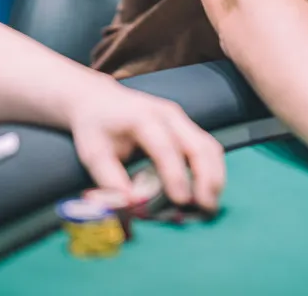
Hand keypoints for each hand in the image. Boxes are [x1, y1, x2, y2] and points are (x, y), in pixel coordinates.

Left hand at [67, 84, 225, 211]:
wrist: (100, 99)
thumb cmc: (95, 127)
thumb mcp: (92, 152)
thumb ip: (109, 178)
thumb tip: (132, 204)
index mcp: (142, 117)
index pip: (165, 147)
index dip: (175, 175)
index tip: (181, 201)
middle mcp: (168, 115)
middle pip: (198, 145)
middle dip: (207, 178)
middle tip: (207, 208)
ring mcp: (181, 119)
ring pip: (209, 146)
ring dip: (215, 176)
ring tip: (211, 204)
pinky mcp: (187, 126)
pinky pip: (208, 147)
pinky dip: (212, 170)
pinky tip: (208, 190)